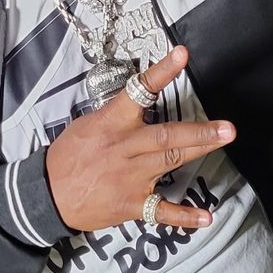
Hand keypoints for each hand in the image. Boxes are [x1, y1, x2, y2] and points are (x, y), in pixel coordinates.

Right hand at [46, 46, 233, 231]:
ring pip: (170, 162)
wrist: (45, 195)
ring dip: (199, 151)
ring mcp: (129, 177)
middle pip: (166, 136)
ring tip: (223, 140)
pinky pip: (160, 211)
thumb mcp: (87, 125)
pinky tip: (205, 216)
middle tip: (227, 126)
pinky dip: (183, 216)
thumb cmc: (67, 157)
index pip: (138, 92)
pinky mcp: (130, 204)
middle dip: (198, 130)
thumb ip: (118, 115)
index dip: (161, 73)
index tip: (182, 55)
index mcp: (111, 123)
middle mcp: (123, 148)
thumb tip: (141, 100)